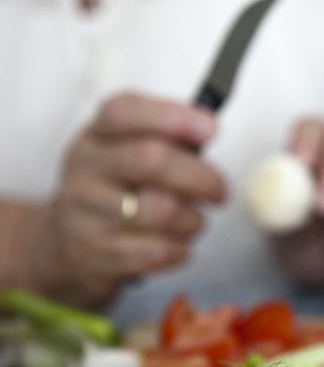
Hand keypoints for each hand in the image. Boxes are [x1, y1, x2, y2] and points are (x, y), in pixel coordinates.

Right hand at [24, 93, 224, 304]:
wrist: (61, 245)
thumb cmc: (115, 190)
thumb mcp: (126, 152)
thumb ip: (166, 137)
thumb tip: (208, 127)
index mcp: (96, 135)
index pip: (124, 112)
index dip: (173, 117)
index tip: (212, 129)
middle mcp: (84, 169)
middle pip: (153, 160)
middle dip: (202, 176)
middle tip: (220, 192)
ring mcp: (84, 213)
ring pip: (162, 211)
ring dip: (194, 220)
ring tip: (192, 222)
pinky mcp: (93, 255)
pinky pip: (156, 252)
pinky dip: (180, 250)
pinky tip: (177, 246)